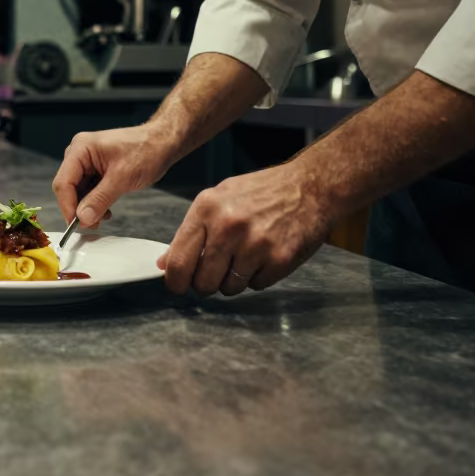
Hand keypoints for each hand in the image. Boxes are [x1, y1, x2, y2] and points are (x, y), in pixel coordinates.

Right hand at [52, 125, 179, 226]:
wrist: (162, 143)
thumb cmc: (146, 150)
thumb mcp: (122, 178)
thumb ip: (100, 199)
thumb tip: (82, 217)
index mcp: (81, 149)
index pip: (63, 182)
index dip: (67, 206)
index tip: (76, 224)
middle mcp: (80, 153)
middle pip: (67, 187)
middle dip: (78, 208)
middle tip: (91, 224)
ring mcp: (87, 161)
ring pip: (77, 191)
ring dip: (87, 207)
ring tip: (102, 218)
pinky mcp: (95, 168)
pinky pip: (87, 189)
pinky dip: (94, 202)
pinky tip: (104, 210)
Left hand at [158, 162, 332, 296]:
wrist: (309, 187)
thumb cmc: (261, 192)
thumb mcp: (219, 199)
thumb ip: (191, 231)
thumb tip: (165, 263)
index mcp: (207, 209)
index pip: (179, 261)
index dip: (176, 281)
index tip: (179, 285)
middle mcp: (228, 226)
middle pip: (203, 282)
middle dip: (207, 283)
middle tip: (216, 271)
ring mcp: (255, 244)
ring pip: (230, 288)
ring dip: (235, 280)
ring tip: (246, 256)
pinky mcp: (279, 259)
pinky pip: (257, 286)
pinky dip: (258, 277)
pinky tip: (265, 255)